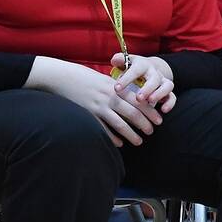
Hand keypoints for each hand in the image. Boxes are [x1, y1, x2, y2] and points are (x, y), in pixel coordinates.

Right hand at [31, 57, 161, 146]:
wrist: (63, 78)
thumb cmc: (85, 78)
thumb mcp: (105, 80)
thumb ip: (119, 89)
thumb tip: (135, 99)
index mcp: (116, 87)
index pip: (139, 101)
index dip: (151, 112)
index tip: (159, 120)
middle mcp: (110, 97)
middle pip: (133, 113)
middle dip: (145, 124)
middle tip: (152, 131)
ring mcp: (99, 107)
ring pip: (120, 124)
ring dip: (132, 134)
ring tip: (139, 141)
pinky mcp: (88, 115)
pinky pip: (103, 129)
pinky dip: (112, 137)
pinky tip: (119, 144)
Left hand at [110, 53, 176, 113]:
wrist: (147, 69)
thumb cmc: (131, 68)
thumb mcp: (125, 62)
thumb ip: (119, 61)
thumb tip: (114, 60)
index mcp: (142, 64)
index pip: (135, 70)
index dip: (126, 79)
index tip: (117, 89)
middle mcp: (154, 72)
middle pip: (154, 78)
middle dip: (147, 89)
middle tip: (138, 98)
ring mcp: (162, 81)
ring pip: (167, 85)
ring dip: (159, 94)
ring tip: (151, 102)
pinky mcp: (168, 91)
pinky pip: (172, 96)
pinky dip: (170, 103)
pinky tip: (163, 110)